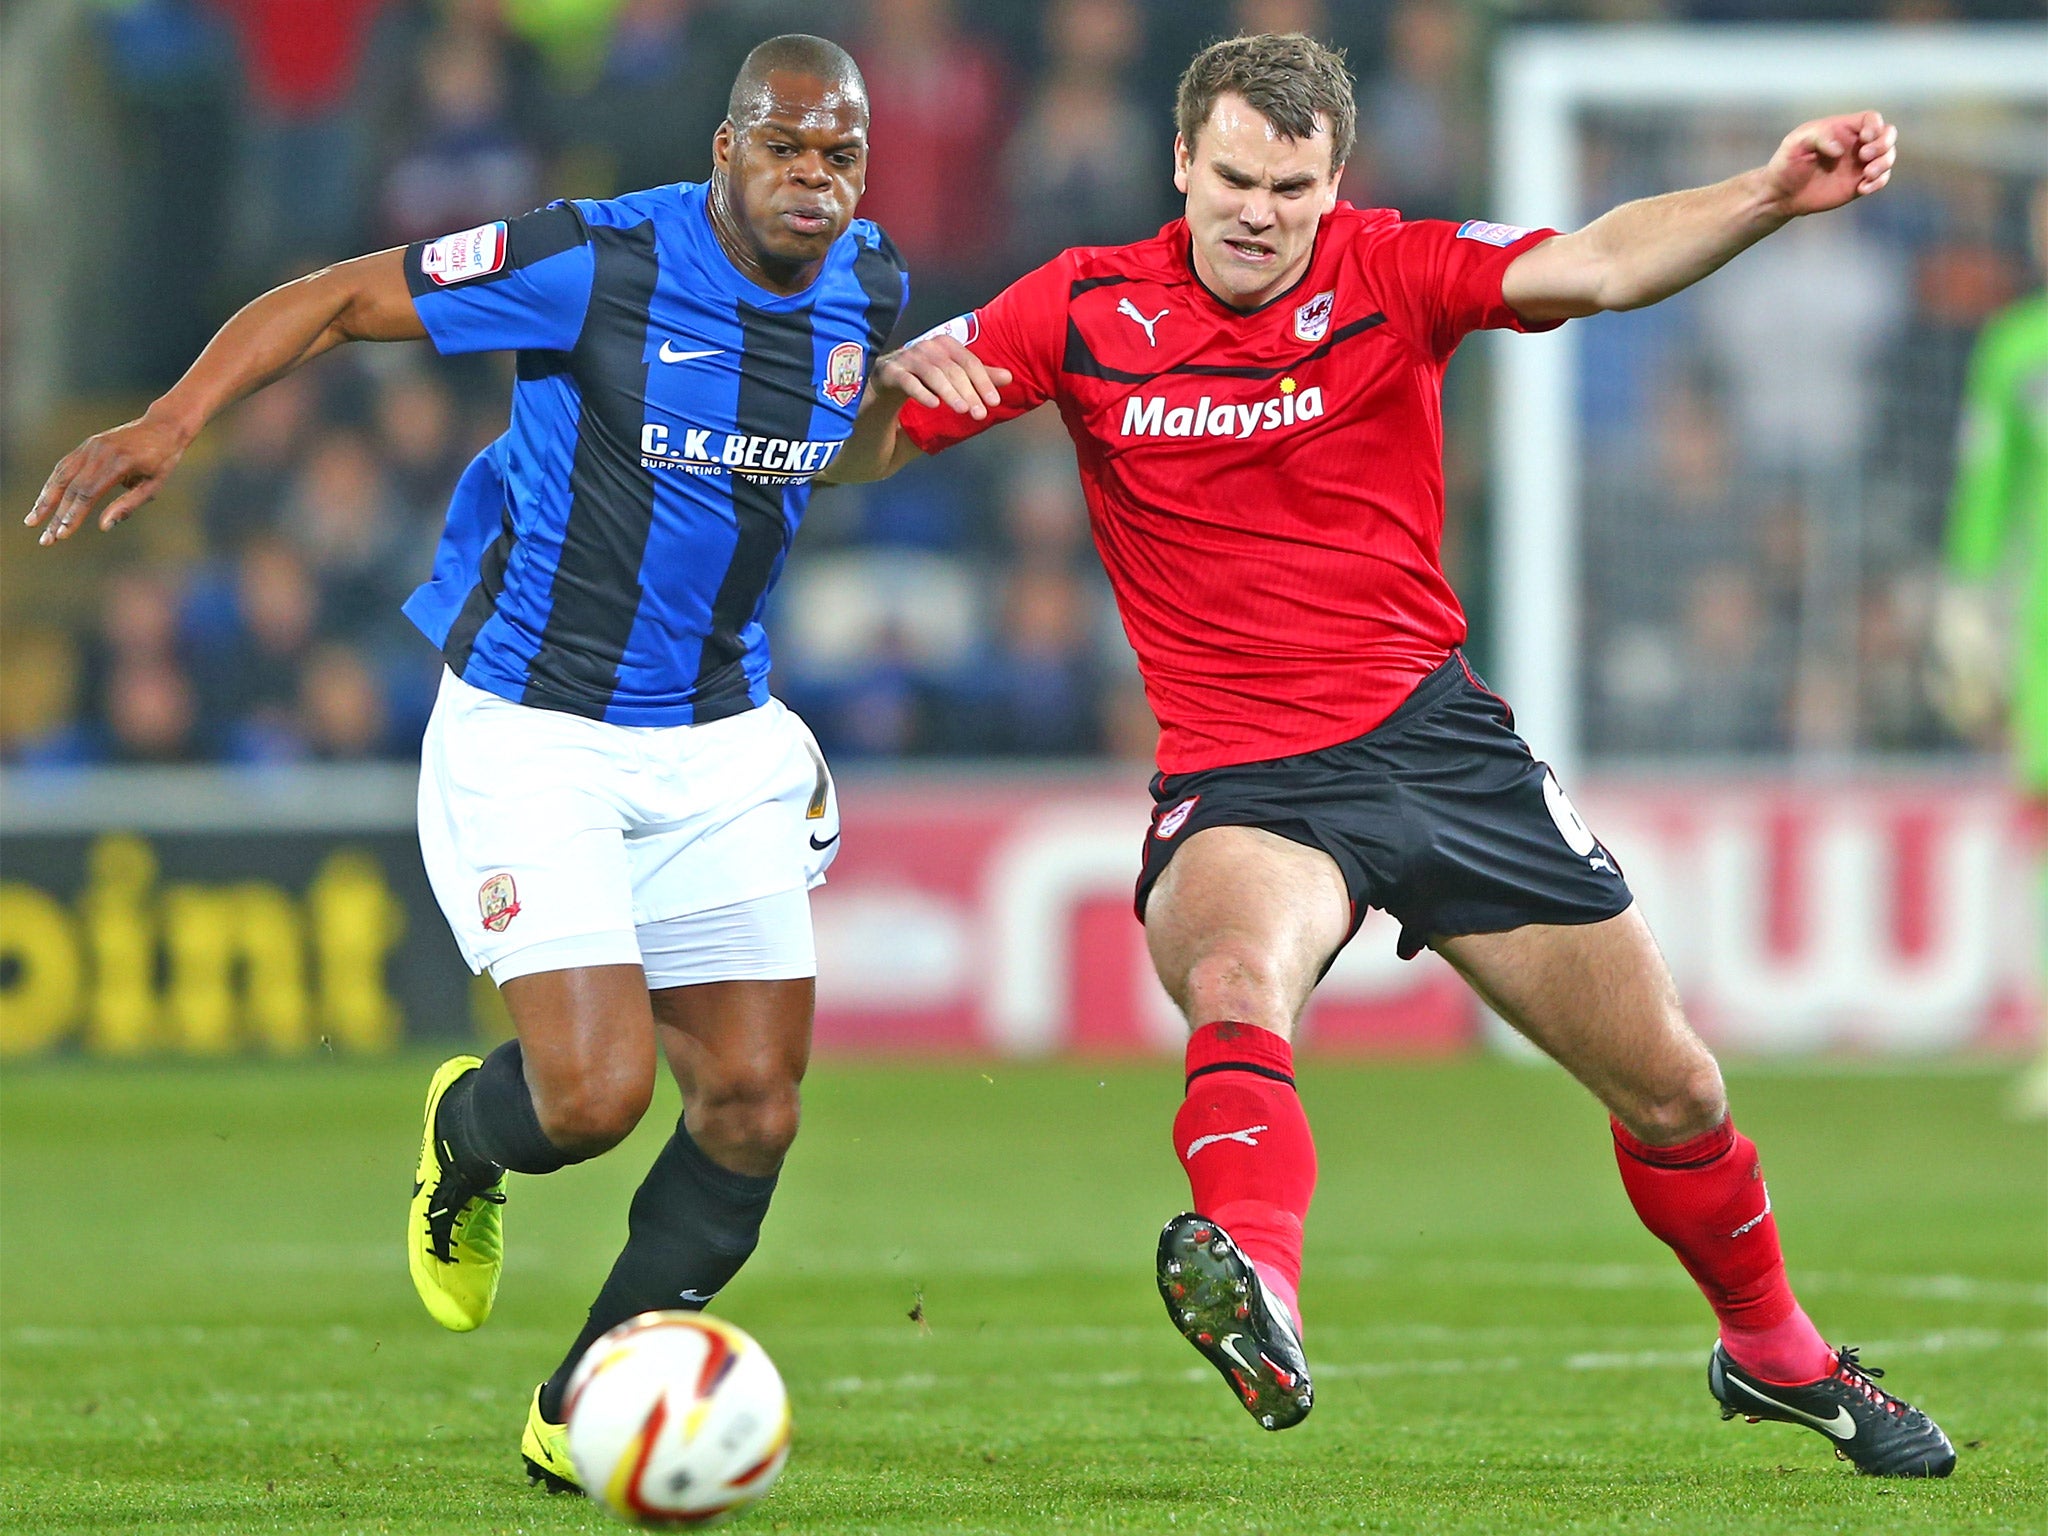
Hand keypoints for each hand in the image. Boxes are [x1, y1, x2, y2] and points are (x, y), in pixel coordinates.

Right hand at [25, 413, 191, 545]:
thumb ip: (128, 505)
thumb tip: (104, 527)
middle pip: (71, 488)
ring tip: (33, 520)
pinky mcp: (87, 445)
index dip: (73, 515)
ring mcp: (91, 446)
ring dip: (45, 500)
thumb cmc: (163, 460)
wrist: (162, 426)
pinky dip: (52, 484)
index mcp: (119, 463)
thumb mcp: (153, 485)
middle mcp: (100, 453)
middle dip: (55, 515)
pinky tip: (44, 500)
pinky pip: (65, 466)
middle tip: (46, 539)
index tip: (62, 534)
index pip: (88, 494)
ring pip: (61, 475)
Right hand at [873, 334, 1012, 419]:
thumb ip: (979, 376)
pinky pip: (907, 381)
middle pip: (953, 369)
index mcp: (946, 344)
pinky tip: (934, 405)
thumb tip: (1009, 377)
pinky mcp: (890, 371)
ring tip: (962, 410)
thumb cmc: (925, 376)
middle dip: (969, 392)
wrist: (886, 379)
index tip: (994, 402)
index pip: (970, 362)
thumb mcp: (953, 375)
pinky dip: (922, 392)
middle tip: (980, 414)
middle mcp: (927, 346)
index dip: (983, 382)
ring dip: (949, 393)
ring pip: (933, 374)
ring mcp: (907, 357)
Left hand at [1761, 111, 1895, 218]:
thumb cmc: (1786, 164)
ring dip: (1884, 164)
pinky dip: (1879, 182)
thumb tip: (1840, 149)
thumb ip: (1818, 137)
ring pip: (1888, 156)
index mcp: (1842, 129)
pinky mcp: (1858, 183)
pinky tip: (1862, 189)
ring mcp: (1859, 164)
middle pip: (1887, 134)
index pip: (1871, 119)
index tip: (1864, 138)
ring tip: (1866, 174)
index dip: (1875, 126)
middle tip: (1865, 156)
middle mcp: (1855, 144)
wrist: (1781, 195)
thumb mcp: (1796, 143)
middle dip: (1884, 144)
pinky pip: (1881, 179)